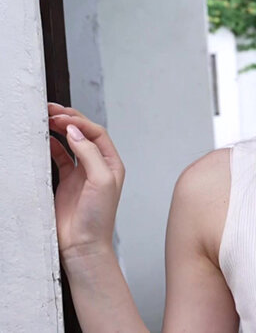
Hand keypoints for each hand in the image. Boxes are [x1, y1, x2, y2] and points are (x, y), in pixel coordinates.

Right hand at [48, 103, 124, 262]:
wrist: (83, 245)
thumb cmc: (98, 217)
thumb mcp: (101, 180)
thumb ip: (88, 154)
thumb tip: (74, 131)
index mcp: (112, 163)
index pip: (96, 133)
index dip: (79, 122)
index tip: (62, 117)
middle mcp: (98, 165)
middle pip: (83, 134)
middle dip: (69, 119)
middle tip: (50, 110)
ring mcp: (81, 173)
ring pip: (70, 143)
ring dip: (59, 130)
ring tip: (45, 119)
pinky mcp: (66, 182)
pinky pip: (59, 157)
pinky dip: (51, 146)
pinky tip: (44, 139)